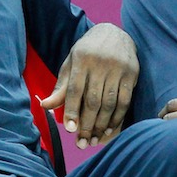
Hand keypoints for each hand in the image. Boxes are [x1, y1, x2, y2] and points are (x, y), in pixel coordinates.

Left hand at [40, 23, 137, 148]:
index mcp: (82, 59)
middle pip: (94, 100)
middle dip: (87, 124)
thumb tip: (44, 106)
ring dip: (102, 125)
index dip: (72, 110)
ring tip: (94, 140)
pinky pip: (125, 101)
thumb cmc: (87, 52)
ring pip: (110, 103)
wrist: (113, 32)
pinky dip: (117, 118)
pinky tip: (110, 130)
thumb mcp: (71, 63)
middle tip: (82, 143)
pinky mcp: (131, 73)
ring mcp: (118, 68)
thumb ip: (61, 86)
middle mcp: (100, 63)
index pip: (76, 89)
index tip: (70, 130)